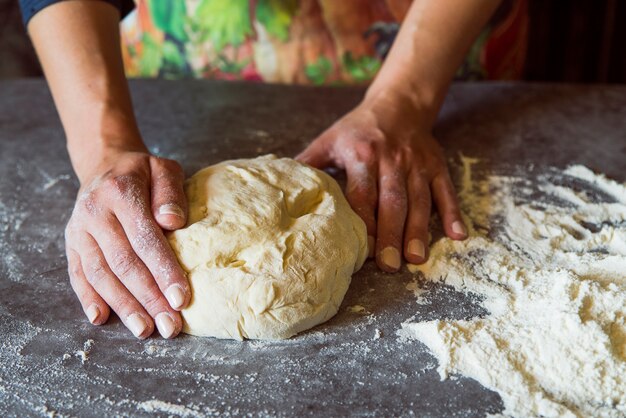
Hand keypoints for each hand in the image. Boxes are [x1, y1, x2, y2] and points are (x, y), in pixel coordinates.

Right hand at [65, 147, 190, 338]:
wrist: (105, 165)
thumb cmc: (143, 173)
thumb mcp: (163, 169)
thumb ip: (171, 193)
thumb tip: (173, 222)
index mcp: (121, 193)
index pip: (144, 238)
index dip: (163, 270)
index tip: (180, 298)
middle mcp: (95, 213)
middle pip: (123, 262)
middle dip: (148, 298)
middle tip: (170, 326)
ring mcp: (79, 230)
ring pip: (100, 274)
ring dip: (123, 306)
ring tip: (145, 329)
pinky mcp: (71, 244)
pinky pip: (78, 274)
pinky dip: (88, 298)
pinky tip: (101, 319)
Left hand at [296, 91, 466, 272]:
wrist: (399, 103)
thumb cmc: (358, 128)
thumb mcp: (329, 139)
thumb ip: (308, 164)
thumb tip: (280, 186)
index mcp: (362, 155)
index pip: (363, 194)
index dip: (364, 222)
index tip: (363, 250)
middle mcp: (392, 160)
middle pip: (393, 202)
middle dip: (392, 235)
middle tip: (391, 266)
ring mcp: (417, 163)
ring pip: (420, 200)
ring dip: (419, 230)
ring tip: (417, 259)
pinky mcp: (436, 165)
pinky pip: (446, 191)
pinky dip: (453, 213)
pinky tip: (458, 235)